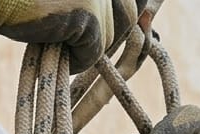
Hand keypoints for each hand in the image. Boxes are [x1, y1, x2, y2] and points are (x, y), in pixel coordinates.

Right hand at [0, 0, 145, 72]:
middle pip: (127, 11)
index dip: (131, 10)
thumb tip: (141, 15)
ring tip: (62, 41)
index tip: (131, 23)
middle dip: (108, 29)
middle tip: (81, 38)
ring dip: (90, 44)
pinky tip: (58, 51)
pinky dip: (79, 58)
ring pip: (110, 33)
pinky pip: (94, 50)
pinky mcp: (86, 13)